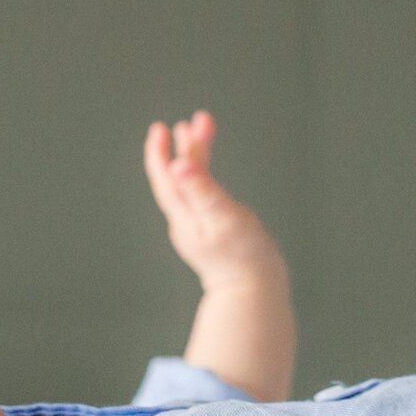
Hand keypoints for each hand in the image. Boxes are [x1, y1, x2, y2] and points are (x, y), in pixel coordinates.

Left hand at [142, 110, 285, 289]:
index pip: (165, 179)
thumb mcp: (222, 217)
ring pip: (189, 186)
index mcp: (184, 215)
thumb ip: (201, 189)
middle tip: (192, 123)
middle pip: (178, 178)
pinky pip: (200, 198)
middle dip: (185, 148)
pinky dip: (203, 178)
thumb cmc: (244, 255)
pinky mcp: (211, 234)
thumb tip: (178, 164)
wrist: (255, 292)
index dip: (160, 153)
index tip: (161, 130)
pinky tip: (208, 173)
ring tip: (197, 134)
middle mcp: (186, 221)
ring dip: (193, 159)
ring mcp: (197, 229)